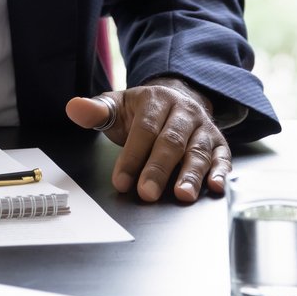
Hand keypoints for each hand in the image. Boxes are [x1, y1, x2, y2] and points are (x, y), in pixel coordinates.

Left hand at [65, 77, 227, 203]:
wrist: (176, 100)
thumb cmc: (142, 112)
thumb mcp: (117, 106)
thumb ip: (96, 111)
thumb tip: (73, 107)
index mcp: (156, 100)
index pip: (144, 129)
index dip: (132, 156)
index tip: (121, 182)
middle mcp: (184, 111)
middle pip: (172, 141)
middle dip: (158, 169)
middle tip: (147, 194)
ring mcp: (203, 127)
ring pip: (198, 151)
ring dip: (191, 174)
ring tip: (182, 195)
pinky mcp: (219, 143)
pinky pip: (223, 157)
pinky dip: (222, 172)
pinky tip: (216, 187)